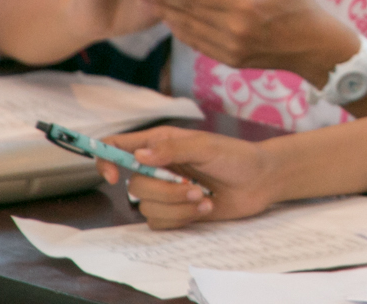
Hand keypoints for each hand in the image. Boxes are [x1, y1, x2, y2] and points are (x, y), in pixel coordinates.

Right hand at [98, 126, 278, 228]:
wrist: (261, 181)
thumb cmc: (237, 156)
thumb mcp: (206, 146)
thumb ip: (172, 149)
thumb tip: (138, 156)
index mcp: (160, 143)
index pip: (117, 147)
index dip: (105, 160)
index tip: (114, 176)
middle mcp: (158, 167)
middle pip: (134, 186)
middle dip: (164, 192)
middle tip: (194, 188)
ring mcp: (166, 191)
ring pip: (147, 208)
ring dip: (177, 207)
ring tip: (204, 198)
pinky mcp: (175, 212)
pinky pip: (160, 223)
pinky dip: (182, 218)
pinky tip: (205, 208)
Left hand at [133, 0, 358, 83]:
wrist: (315, 47)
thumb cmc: (302, 7)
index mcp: (245, 5)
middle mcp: (233, 29)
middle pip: (187, 12)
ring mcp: (230, 48)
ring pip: (188, 30)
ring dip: (167, 15)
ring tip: (150, 3)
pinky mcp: (231, 60)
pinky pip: (198, 44)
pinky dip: (182, 32)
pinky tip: (174, 21)